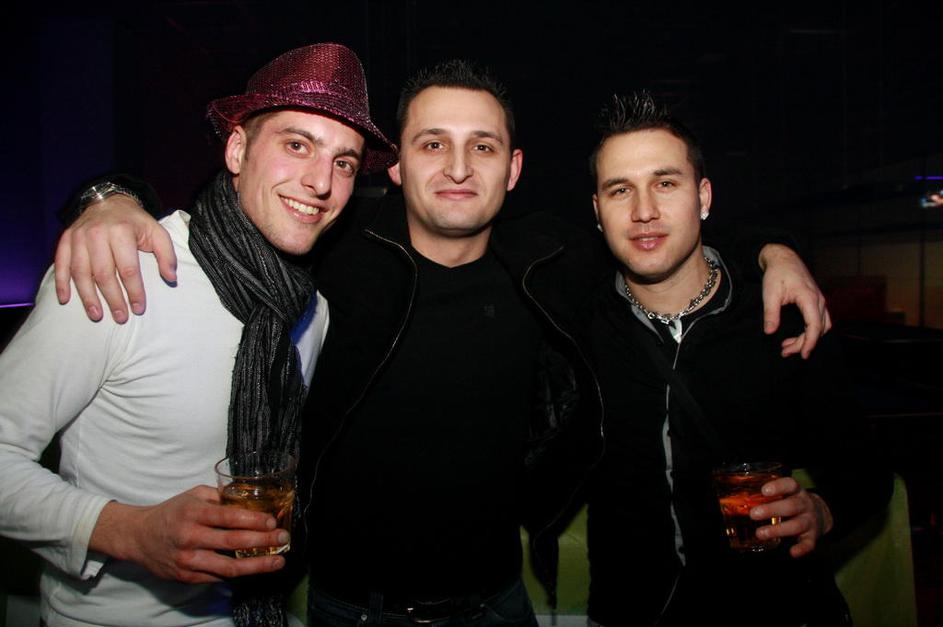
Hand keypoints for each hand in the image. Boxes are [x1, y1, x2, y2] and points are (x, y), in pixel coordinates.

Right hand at [54, 194, 174, 322]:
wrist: (108, 201)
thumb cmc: (135, 222)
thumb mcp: (157, 232)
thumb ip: (166, 254)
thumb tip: (170, 278)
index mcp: (121, 232)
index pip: (128, 269)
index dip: (134, 291)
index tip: (138, 308)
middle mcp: (97, 234)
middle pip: (103, 274)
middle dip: (113, 299)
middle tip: (121, 317)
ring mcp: (78, 238)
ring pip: (81, 273)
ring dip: (88, 297)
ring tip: (97, 315)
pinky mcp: (66, 240)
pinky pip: (61, 264)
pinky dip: (61, 283)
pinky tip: (65, 299)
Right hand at [90, 486, 286, 582]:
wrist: (138, 536)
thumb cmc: (172, 512)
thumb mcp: (193, 495)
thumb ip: (220, 497)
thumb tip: (251, 499)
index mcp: (193, 513)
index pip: (229, 517)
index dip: (254, 520)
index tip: (273, 522)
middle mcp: (190, 537)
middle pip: (233, 543)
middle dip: (263, 542)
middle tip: (283, 540)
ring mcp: (188, 560)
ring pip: (228, 567)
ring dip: (257, 566)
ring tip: (277, 561)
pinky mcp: (186, 577)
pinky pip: (218, 577)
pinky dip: (238, 574)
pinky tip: (255, 569)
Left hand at [750, 477, 833, 557]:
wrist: (821, 514)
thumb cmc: (793, 502)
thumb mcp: (786, 495)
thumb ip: (768, 498)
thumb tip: (740, 503)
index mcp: (796, 492)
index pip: (790, 485)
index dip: (778, 487)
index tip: (764, 490)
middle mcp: (805, 505)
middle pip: (791, 506)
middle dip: (772, 510)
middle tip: (753, 514)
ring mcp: (810, 520)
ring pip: (797, 525)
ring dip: (778, 530)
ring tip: (760, 533)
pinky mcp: (813, 536)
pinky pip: (809, 543)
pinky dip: (801, 548)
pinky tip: (792, 552)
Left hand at [758, 243, 831, 358]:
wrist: (784, 257)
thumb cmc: (777, 273)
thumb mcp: (770, 293)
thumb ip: (771, 313)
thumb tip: (769, 332)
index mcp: (809, 298)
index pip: (814, 326)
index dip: (810, 342)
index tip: (803, 354)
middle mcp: (819, 300)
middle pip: (818, 329)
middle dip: (803, 343)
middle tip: (785, 351)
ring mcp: (819, 300)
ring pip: (822, 325)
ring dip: (808, 338)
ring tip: (788, 346)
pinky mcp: (816, 300)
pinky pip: (820, 320)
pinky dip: (811, 330)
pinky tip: (797, 336)